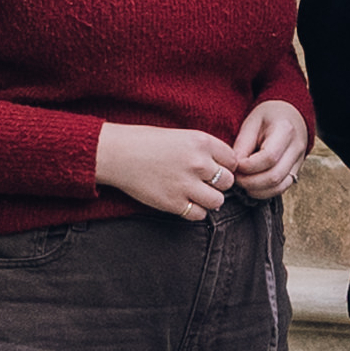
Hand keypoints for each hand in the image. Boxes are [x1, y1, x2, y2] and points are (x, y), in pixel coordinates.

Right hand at [95, 121, 241, 220]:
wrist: (117, 154)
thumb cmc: (147, 143)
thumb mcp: (182, 136)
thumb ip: (205, 150)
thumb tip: (226, 168)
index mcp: (201, 141)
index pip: (232, 161)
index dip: (225, 166)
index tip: (214, 168)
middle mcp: (198, 162)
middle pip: (228, 182)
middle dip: (218, 184)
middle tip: (204, 182)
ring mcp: (186, 184)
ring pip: (217, 201)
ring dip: (209, 200)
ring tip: (196, 194)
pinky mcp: (173, 202)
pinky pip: (199, 214)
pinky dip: (195, 211)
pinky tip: (185, 202)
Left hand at [224, 100, 312, 198]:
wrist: (290, 115)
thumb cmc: (269, 117)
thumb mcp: (252, 123)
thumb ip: (242, 145)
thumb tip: (234, 168)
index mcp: (285, 131)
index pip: (269, 157)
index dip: (249, 167)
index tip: (235, 165)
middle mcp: (296, 148)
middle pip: (275, 176)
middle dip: (250, 182)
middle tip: (235, 178)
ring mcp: (299, 162)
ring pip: (280, 186)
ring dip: (257, 190)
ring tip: (242, 184)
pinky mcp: (296, 171)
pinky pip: (282, 188)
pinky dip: (265, 192)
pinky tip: (253, 187)